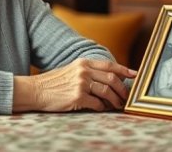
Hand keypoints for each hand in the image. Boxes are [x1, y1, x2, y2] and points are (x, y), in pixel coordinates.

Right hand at [13, 59, 136, 112]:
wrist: (36, 90)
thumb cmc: (54, 83)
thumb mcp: (72, 70)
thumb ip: (89, 72)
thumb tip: (110, 80)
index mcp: (83, 62)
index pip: (109, 65)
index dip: (124, 70)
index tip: (135, 75)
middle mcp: (83, 71)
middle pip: (112, 79)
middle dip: (122, 89)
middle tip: (126, 97)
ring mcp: (80, 83)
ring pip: (107, 92)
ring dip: (115, 100)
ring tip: (116, 105)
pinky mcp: (77, 97)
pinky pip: (97, 103)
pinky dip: (102, 107)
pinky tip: (101, 108)